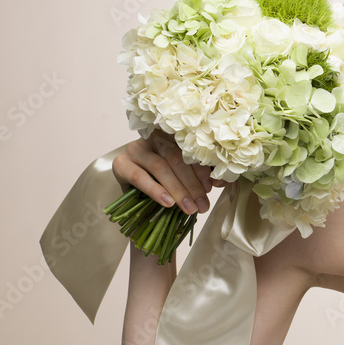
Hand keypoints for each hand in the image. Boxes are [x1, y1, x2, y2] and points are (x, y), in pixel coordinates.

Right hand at [111, 128, 227, 214]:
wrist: (134, 194)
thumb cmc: (163, 182)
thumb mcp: (184, 179)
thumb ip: (202, 177)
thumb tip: (223, 181)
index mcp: (173, 136)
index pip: (190, 150)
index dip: (203, 169)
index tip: (213, 187)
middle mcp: (154, 137)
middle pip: (177, 158)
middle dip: (193, 184)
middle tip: (202, 205)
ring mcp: (135, 149)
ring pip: (160, 167)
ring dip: (178, 190)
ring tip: (189, 208)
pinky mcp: (120, 163)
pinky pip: (139, 177)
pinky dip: (155, 190)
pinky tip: (167, 202)